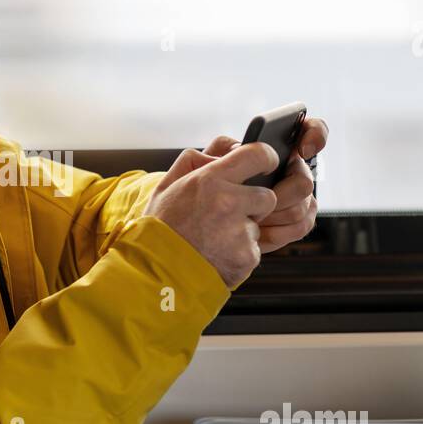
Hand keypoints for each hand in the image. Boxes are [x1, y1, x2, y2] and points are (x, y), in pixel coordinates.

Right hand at [143, 142, 279, 287]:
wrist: (155, 273)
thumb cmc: (161, 229)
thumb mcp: (167, 186)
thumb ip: (194, 160)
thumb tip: (225, 150)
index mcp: (210, 180)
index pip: (259, 155)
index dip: (266, 158)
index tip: (265, 164)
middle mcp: (228, 203)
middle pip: (267, 196)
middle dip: (255, 204)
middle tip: (230, 214)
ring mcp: (239, 232)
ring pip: (259, 225)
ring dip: (244, 231)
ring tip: (216, 238)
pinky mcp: (247, 257)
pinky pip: (254, 250)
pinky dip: (240, 253)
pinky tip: (218, 254)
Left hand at [199, 116, 326, 253]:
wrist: (197, 230)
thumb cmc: (199, 191)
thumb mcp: (200, 165)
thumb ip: (220, 151)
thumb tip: (240, 147)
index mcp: (272, 150)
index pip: (310, 130)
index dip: (316, 134)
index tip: (304, 148)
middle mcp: (290, 171)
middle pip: (304, 178)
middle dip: (284, 191)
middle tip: (264, 199)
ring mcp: (295, 197)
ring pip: (304, 204)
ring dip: (276, 215)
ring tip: (252, 220)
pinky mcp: (295, 222)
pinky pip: (301, 225)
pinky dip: (279, 232)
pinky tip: (260, 233)